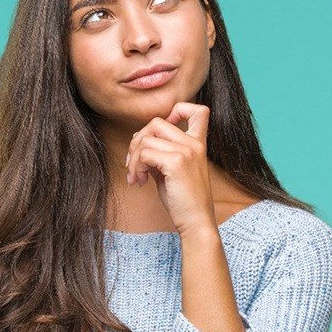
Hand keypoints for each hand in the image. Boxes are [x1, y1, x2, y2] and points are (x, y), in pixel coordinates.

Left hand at [125, 102, 215, 237]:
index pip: (197, 110)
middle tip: (134, 164)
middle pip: (156, 122)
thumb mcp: (172, 171)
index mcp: (198, 143)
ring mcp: (186, 151)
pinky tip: (140, 182)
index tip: (160, 134)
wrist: (195, 222)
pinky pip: (144, 154)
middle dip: (138, 141)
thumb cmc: (183, 200)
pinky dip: (135, 167)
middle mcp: (194, 143)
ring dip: (133, 159)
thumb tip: (139, 143)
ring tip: (136, 177)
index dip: (176, 111)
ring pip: (145, 139)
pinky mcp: (175, 162)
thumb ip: (161, 153)